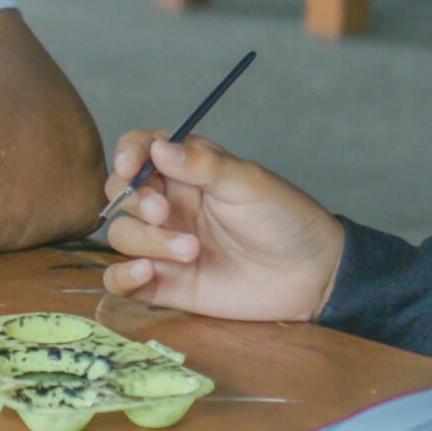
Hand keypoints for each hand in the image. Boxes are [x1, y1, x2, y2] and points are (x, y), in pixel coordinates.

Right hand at [101, 132, 344, 321]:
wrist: (312, 276)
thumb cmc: (285, 220)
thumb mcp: (248, 184)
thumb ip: (202, 164)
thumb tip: (156, 147)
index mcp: (186, 172)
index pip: (138, 151)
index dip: (127, 154)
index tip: (130, 166)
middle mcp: (168, 205)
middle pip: (121, 193)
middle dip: (135, 201)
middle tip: (165, 214)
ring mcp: (163, 244)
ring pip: (122, 234)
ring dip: (146, 241)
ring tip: (191, 252)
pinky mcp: (164, 283)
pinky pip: (119, 280)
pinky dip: (120, 276)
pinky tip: (145, 273)